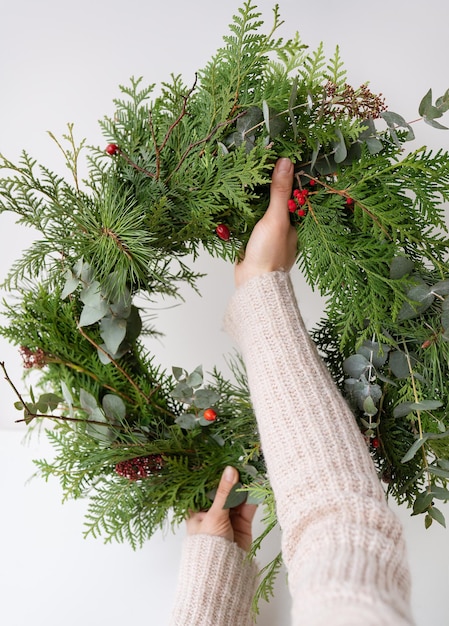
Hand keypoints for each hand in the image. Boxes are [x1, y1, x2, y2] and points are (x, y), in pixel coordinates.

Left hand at [186, 466, 256, 551]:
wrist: (222, 573)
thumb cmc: (208, 546)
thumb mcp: (215, 516)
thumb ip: (224, 493)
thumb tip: (230, 470)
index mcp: (197, 508)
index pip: (204, 486)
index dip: (213, 473)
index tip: (221, 458)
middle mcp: (212, 511)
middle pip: (223, 490)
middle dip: (232, 478)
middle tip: (240, 462)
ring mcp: (228, 516)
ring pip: (237, 496)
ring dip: (244, 485)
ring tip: (251, 470)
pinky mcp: (242, 522)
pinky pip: (248, 506)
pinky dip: (254, 496)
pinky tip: (258, 485)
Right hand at [235, 157, 296, 287]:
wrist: (252, 282)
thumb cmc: (269, 255)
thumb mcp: (276, 219)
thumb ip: (280, 192)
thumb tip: (286, 162)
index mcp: (297, 223)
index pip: (294, 193)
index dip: (287, 176)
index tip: (278, 157)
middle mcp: (284, 229)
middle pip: (277, 201)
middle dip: (268, 186)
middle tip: (257, 163)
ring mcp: (268, 236)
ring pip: (261, 211)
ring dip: (253, 199)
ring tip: (243, 177)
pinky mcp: (253, 241)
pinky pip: (249, 222)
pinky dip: (243, 213)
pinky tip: (235, 202)